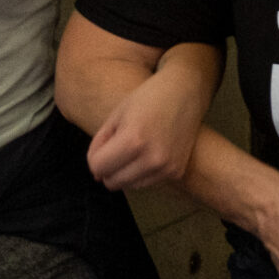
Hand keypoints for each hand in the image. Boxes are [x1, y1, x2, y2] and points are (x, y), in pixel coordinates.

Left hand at [87, 67, 209, 190]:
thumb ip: (100, 145)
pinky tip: (147, 152)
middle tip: (116, 147)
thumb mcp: (115, 116)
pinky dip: (140, 172)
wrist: (184, 92)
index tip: (103, 144)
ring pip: (129, 186)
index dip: (94, 156)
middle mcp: (152, 158)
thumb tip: (96, 175)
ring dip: (123, 172)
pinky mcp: (177, 172)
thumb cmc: (146, 99)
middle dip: (107, 168)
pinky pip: (146, 182)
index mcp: (133, 140)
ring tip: (133, 148)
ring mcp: (167, 168)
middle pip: (112, 182)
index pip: (98, 167)